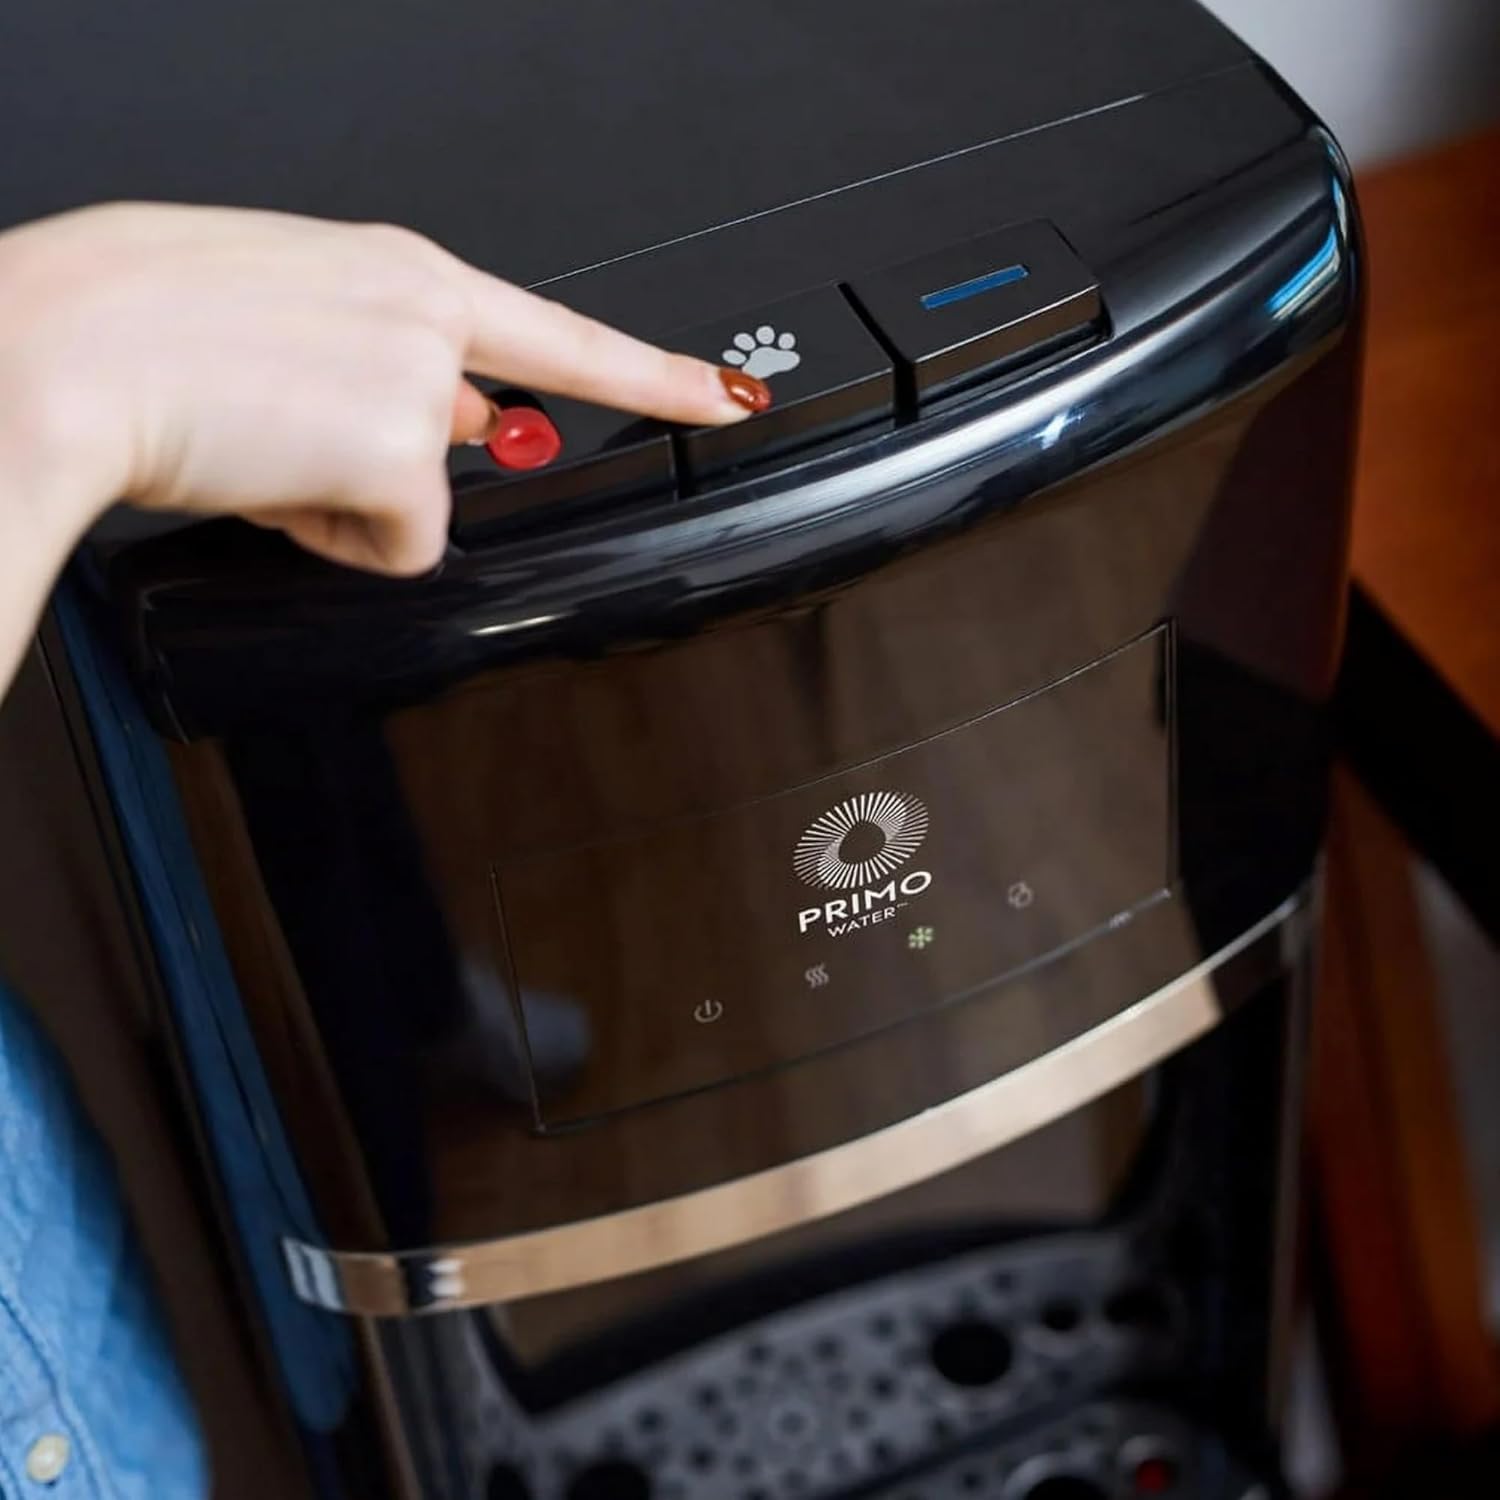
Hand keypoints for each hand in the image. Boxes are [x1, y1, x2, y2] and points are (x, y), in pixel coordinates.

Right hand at [0, 203, 763, 575]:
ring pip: (418, 503)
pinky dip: (330, 539)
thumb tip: (456, 427)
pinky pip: (394, 547)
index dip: (654, 373)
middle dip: (394, 462)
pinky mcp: (399, 458)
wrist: (59, 348)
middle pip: (471, 439)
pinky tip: (268, 486)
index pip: (559, 332)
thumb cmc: (137, 321)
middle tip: (296, 432)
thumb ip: (385, 360)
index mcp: (400, 271)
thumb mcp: (284, 310)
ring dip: (341, 500)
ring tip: (253, 445)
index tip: (725, 393)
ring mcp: (422, 387)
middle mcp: (429, 319)